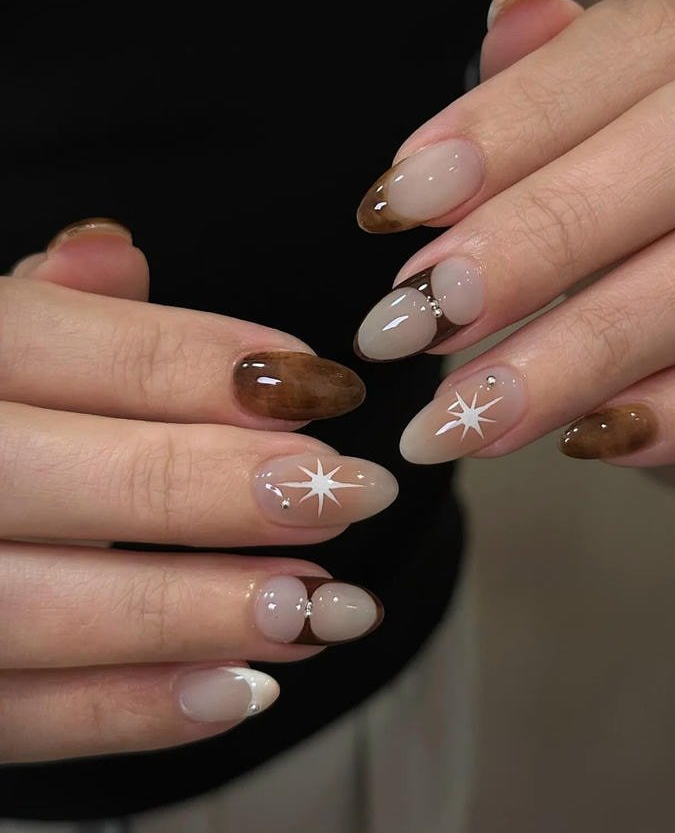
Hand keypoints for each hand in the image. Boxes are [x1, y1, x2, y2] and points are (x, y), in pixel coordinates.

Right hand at [1, 220, 395, 762]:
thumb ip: (47, 306)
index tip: (322, 385)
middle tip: (348, 492)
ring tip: (321, 606)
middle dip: (228, 489)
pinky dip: (135, 711)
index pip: (78, 350)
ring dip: (203, 612)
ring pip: (50, 610)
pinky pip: (21, 716)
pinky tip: (242, 690)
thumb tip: (114, 252)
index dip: (209, 366)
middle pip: (82, 481)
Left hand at [354, 0, 674, 467]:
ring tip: (467, 414)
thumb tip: (512, 12)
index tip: (397, 203)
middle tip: (418, 318)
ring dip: (591, 346)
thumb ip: (573, 78)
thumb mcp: (638, 115)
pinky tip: (589, 439)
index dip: (514, 120)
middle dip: (544, 233)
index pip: (647, 40)